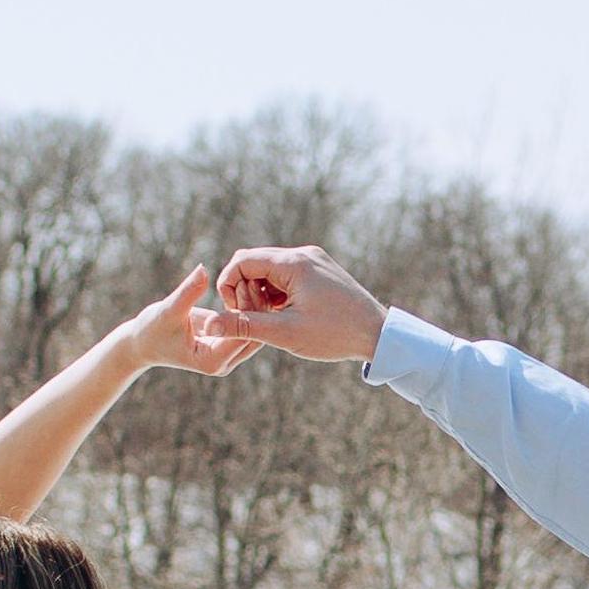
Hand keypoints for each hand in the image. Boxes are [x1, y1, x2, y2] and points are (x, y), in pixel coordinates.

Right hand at [119, 262, 269, 380]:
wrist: (144, 342)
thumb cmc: (151, 329)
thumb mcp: (170, 309)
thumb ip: (188, 292)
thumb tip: (203, 269)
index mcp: (212, 361)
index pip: (241, 336)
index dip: (247, 309)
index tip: (245, 283)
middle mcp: (224, 363)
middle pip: (255, 336)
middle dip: (256, 308)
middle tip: (252, 278)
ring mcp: (227, 355)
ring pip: (255, 331)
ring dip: (254, 306)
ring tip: (249, 278)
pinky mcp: (227, 343)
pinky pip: (246, 325)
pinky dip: (248, 307)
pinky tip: (246, 284)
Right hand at [199, 244, 383, 362]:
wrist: (379, 335)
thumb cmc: (334, 334)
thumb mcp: (285, 333)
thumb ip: (244, 327)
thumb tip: (210, 325)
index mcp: (294, 262)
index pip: (242, 260)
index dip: (228, 286)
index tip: (235, 314)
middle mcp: (304, 254)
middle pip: (255, 263)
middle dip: (245, 291)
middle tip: (256, 321)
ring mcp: (314, 260)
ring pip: (270, 271)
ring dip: (261, 295)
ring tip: (273, 322)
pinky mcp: (320, 271)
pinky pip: (287, 276)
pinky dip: (278, 294)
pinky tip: (286, 317)